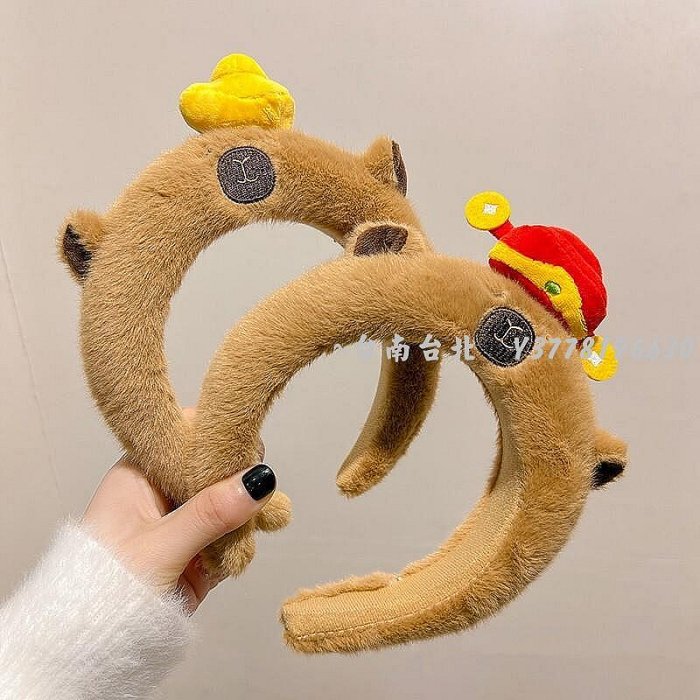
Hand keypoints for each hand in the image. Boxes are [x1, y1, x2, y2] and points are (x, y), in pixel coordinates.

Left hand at [82, 443, 275, 612]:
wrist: (94, 645)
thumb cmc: (105, 590)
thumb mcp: (160, 547)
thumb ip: (210, 513)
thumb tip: (258, 480)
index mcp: (140, 474)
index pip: (185, 435)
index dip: (216, 435)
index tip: (247, 443)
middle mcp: (161, 491)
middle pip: (213, 469)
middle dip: (238, 481)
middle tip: (260, 490)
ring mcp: (181, 521)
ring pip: (227, 503)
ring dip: (243, 516)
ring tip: (257, 525)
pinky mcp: (196, 550)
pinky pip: (229, 534)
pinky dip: (239, 542)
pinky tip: (241, 551)